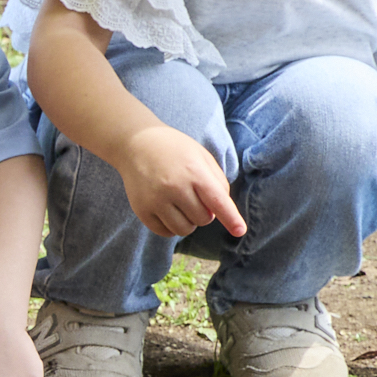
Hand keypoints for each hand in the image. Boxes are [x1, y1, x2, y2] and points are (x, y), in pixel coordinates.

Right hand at [117, 125, 246, 241]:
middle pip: (204, 219)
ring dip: (189, 222)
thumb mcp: (201, 156)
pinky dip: (172, 227)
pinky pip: (165, 232)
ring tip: (182, 205)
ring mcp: (156, 200)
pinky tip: (169, 211)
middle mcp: (174, 187)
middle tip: (195, 197)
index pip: (217, 201)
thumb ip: (217, 181)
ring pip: (185, 230)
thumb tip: (221, 211)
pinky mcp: (142, 210)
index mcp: (194, 171)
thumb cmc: (174, 149)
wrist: (135, 144)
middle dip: (205, 212)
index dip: (231, 218)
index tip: (240, 231)